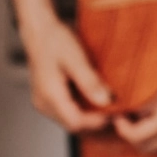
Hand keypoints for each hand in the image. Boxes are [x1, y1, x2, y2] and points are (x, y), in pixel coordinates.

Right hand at [17, 15, 113, 133]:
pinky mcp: (48, 98)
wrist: (40, 31)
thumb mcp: (76, 58)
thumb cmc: (55, 40)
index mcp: (49, 95)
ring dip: (90, 117)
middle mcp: (44, 103)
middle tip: (116, 111)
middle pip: (73, 125)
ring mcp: (44, 102)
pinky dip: (82, 109)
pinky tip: (96, 99)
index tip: (116, 113)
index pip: (75, 122)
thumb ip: (90, 81)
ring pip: (70, 120)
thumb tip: (106, 100)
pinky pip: (67, 111)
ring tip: (109, 105)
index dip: (97, 121)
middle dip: (95, 122)